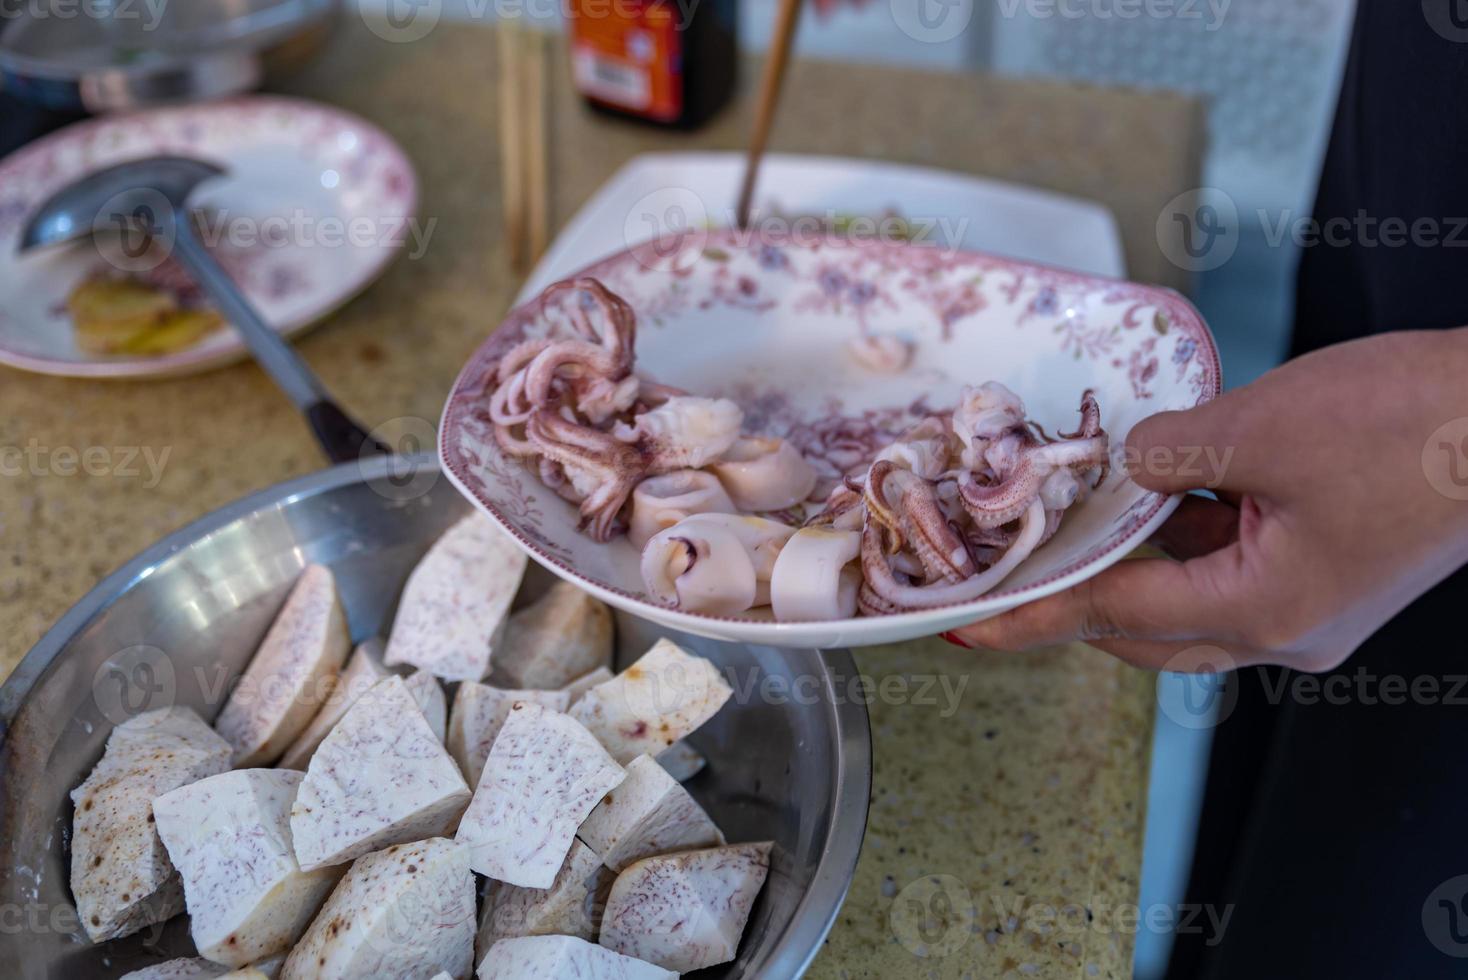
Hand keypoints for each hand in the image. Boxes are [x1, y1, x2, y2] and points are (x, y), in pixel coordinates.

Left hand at [943, 327, 1467, 671]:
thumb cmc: (1413, 425)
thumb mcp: (1262, 428)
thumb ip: (1170, 453)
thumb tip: (1127, 465)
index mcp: (1264, 611)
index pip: (1114, 615)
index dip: (1033, 615)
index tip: (967, 630)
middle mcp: (1287, 628)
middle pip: (1148, 629)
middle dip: (1080, 598)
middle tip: (1015, 571)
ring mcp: (1315, 606)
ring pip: (1192, 599)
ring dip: (1139, 561)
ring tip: (1084, 516)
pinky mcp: (1333, 571)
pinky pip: (1235, 566)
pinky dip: (1189, 536)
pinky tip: (1166, 489)